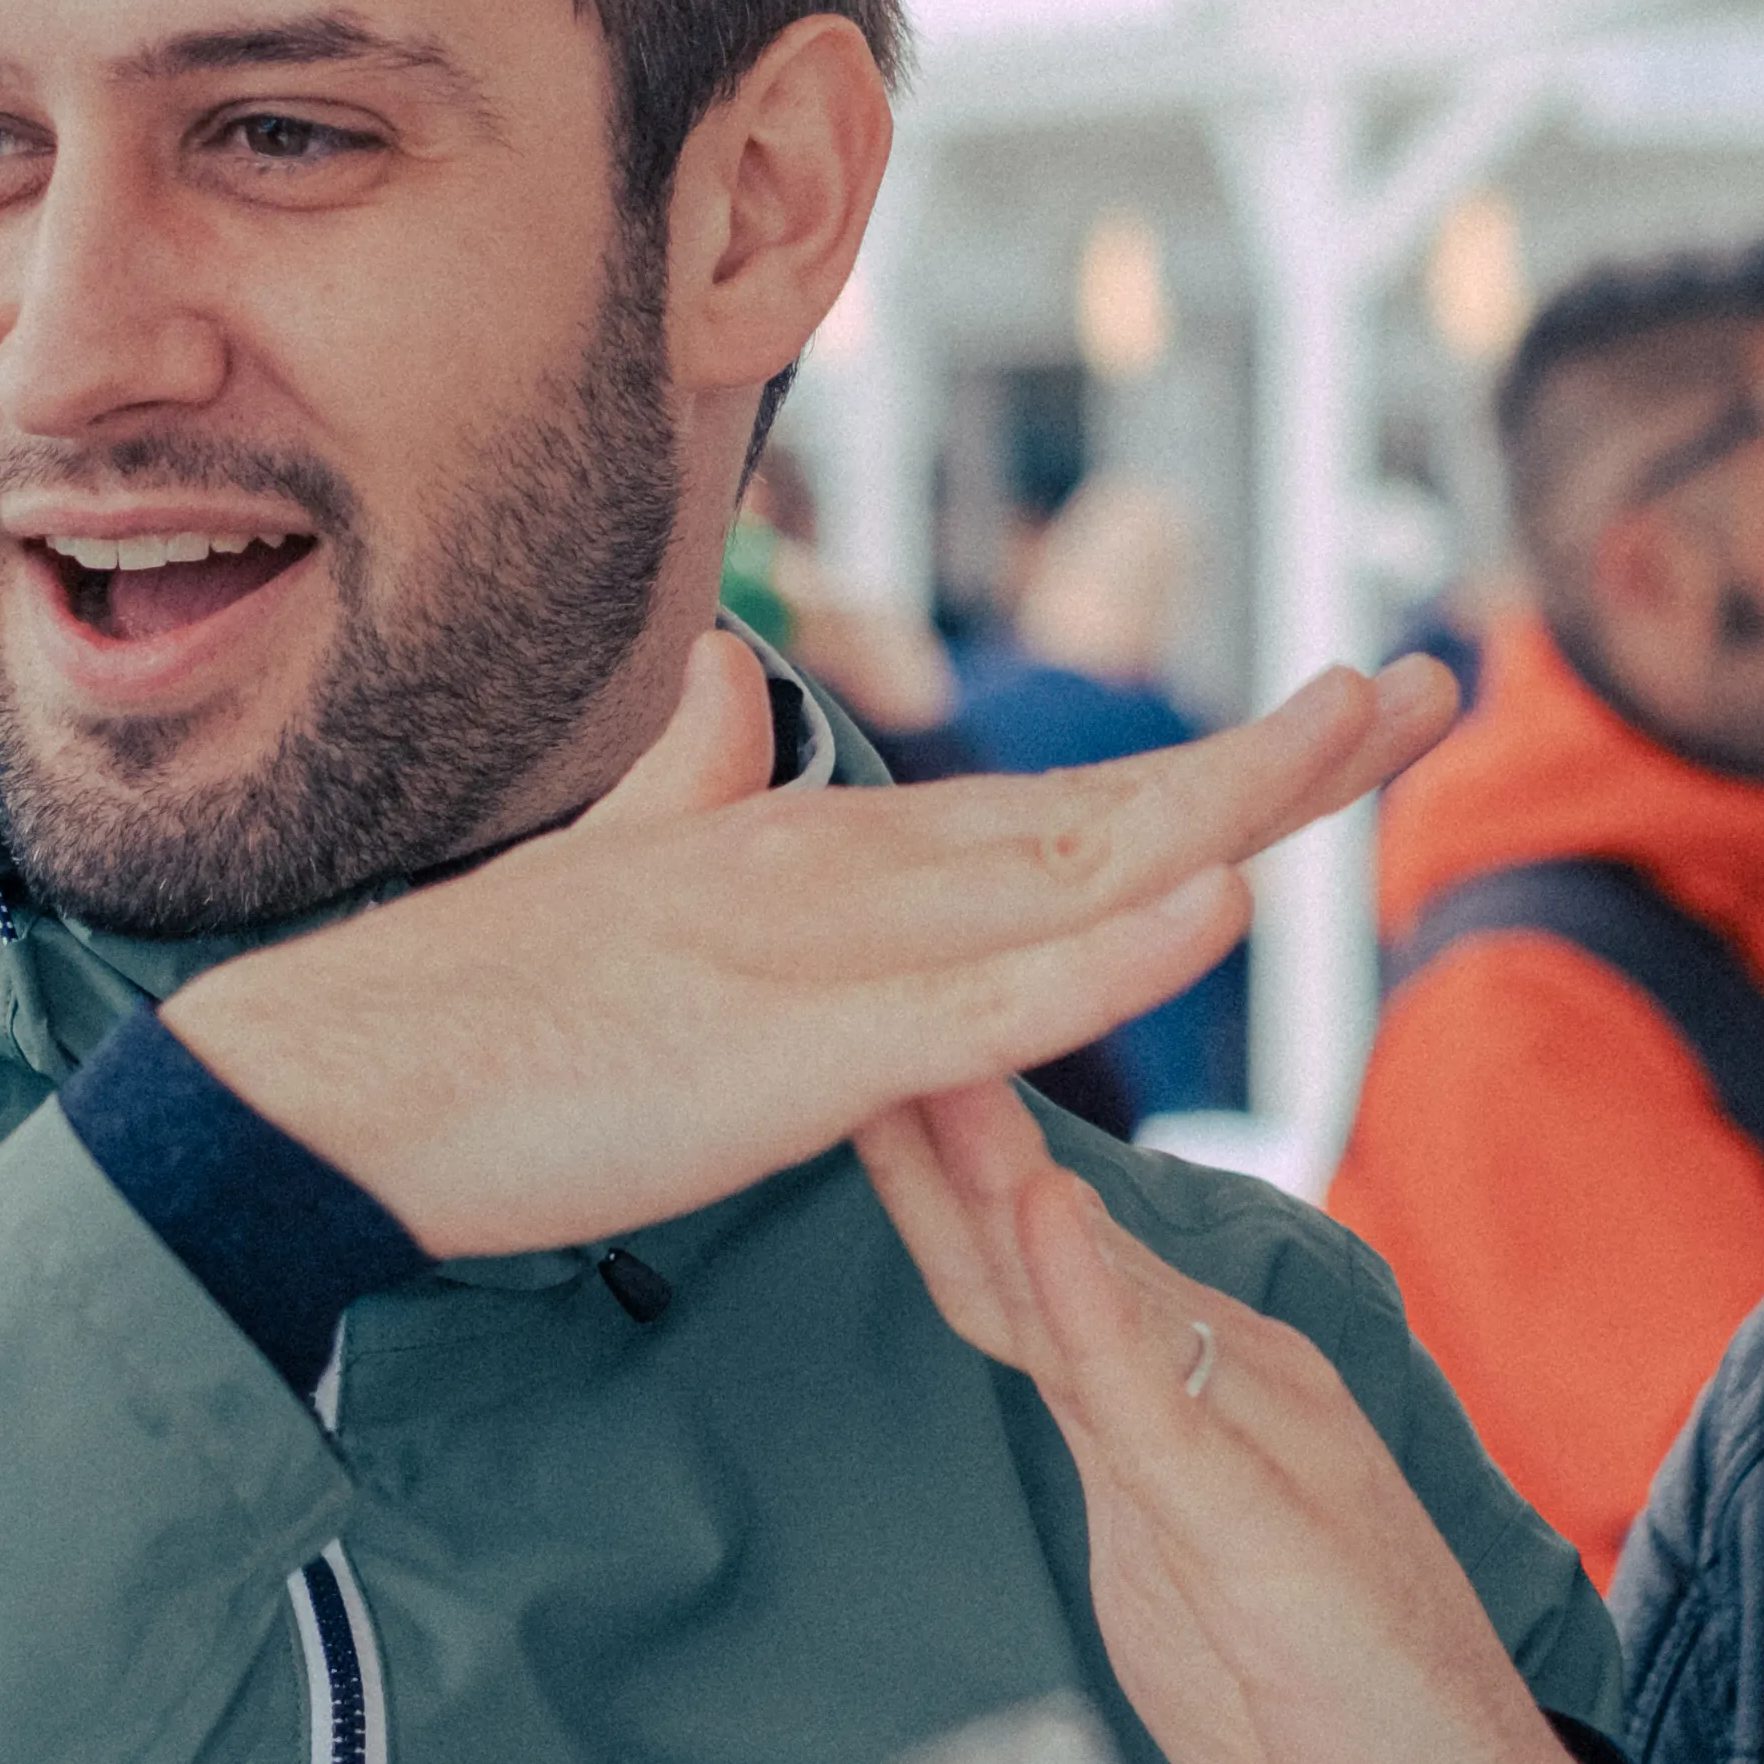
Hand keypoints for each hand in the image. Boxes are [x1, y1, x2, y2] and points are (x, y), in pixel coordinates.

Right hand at [169, 637, 1454, 1262]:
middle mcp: (838, 865)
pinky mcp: (790, 1050)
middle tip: (1429, 681)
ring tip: (1366, 738)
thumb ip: (685, 788)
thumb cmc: (471, 1017)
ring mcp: (820, 949)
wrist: (334, 1082)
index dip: (1204, 757)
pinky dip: (1103, 952)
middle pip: (1099, 803)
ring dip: (1228, 802)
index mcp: (813, 847)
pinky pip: (980, 1004)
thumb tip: (724, 689)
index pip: (1047, 800)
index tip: (1340, 713)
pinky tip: (1212, 909)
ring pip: (1066, 869)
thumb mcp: (614, 881)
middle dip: (1277, 749)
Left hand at [855, 1079, 1617, 1763]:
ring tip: (925, 1052)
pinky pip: (1159, 1399)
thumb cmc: (1324, 1710)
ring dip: (995, 1167)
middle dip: (948, 1124)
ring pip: (1094, 1284)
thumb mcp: (1181, 1564)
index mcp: (1207, 1385)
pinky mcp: (1270, 1528)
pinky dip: (1090, 1301)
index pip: (1040, 1260)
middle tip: (851, 992)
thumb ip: (1124, 1451)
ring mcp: (1259, 1440)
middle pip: (1050, 1240)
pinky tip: (1043, 1218)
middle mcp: (1234, 1378)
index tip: (850, 1063)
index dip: (938, 1168)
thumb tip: (1052, 1365)